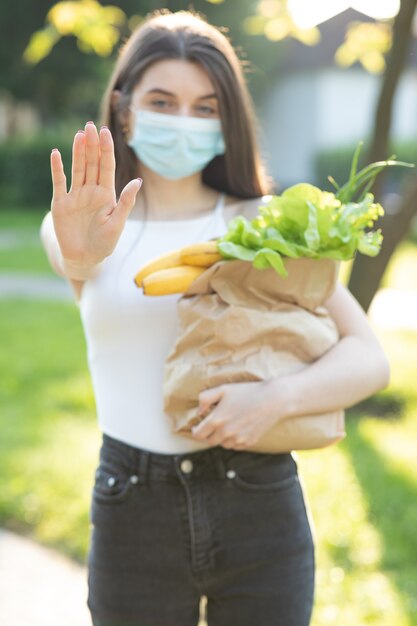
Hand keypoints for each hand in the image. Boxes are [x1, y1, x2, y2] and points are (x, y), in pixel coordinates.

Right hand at [50, 121, 141, 268]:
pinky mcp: (61, 203)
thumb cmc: (105, 243)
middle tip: (91, 125)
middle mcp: (91, 191)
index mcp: (107, 194)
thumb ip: (126, 201)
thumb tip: (138, 181)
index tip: (106, 132)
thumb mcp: (118, 223)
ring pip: (77, 168)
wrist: (85, 258)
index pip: (107, 166)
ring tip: (79, 134)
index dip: (106, 149)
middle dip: (92, 145)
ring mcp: (75, 195)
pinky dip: (57, 168)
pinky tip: (56, 153)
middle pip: (92, 163)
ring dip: (78, 152)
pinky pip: (59, 182)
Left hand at [191, 381, 280, 449]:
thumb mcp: (223, 389)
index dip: (195, 431)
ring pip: (223, 444)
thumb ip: (205, 399)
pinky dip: (234, 440)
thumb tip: (199, 411)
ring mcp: (238, 439)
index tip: (198, 427)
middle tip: (213, 424)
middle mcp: (226, 433)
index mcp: (217, 420)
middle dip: (209, 434)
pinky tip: (238, 428)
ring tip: (228, 424)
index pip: (198, 435)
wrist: (273, 400)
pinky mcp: (249, 442)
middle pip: (209, 441)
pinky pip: (236, 446)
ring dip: (221, 437)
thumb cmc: (247, 392)